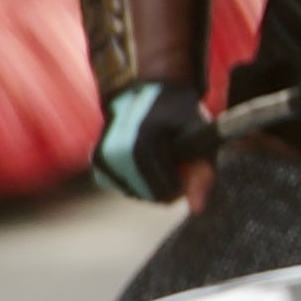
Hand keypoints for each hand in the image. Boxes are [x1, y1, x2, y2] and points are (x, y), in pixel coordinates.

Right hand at [90, 79, 216, 212]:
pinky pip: (123, 187)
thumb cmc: (181, 113)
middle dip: (168, 185)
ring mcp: (103, 156)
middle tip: (177, 159)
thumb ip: (202, 173)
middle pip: (150, 196)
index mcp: (141, 142)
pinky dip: (137, 180)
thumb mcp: (201, 138)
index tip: (189, 162)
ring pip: (136, 194)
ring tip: (162, 156)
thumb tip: (197, 210)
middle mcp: (116, 150)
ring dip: (152, 183)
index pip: (166, 191)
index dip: (184, 182)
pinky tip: (145, 160)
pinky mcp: (98, 161)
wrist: (150, 90)